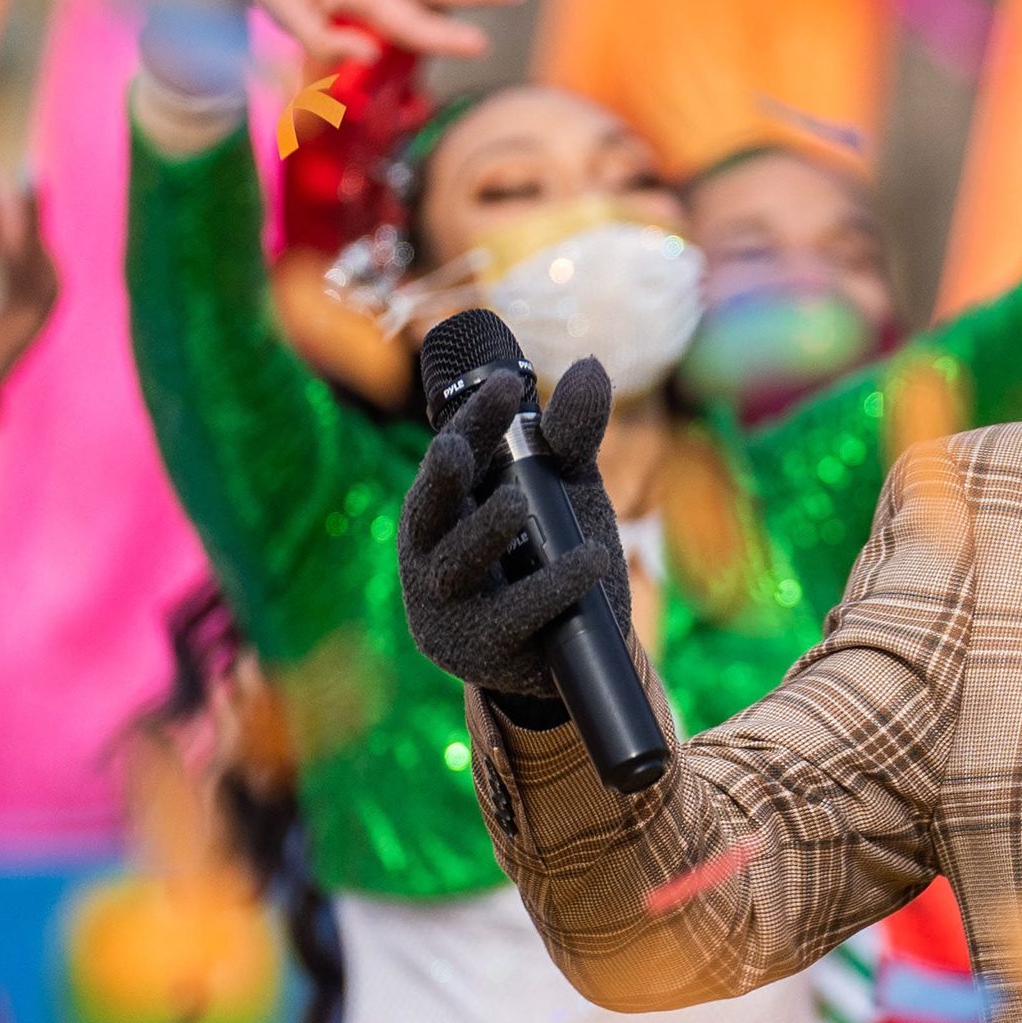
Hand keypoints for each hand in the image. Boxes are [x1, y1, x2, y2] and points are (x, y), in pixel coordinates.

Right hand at [397, 359, 627, 704]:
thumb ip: (572, 437)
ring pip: (452, 565)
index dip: (474, 420)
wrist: (569, 655)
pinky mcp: (480, 649)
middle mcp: (429, 553)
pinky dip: (553, 587)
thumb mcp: (567, 491)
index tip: (509, 383)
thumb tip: (587, 366)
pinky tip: (591, 559)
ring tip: (518, 502)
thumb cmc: (552, 557)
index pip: (451, 455)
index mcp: (444, 507)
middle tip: (461, 447)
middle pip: (430, 508)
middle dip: (445, 476)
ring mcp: (446, 606)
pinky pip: (513, 616)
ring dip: (483, 532)